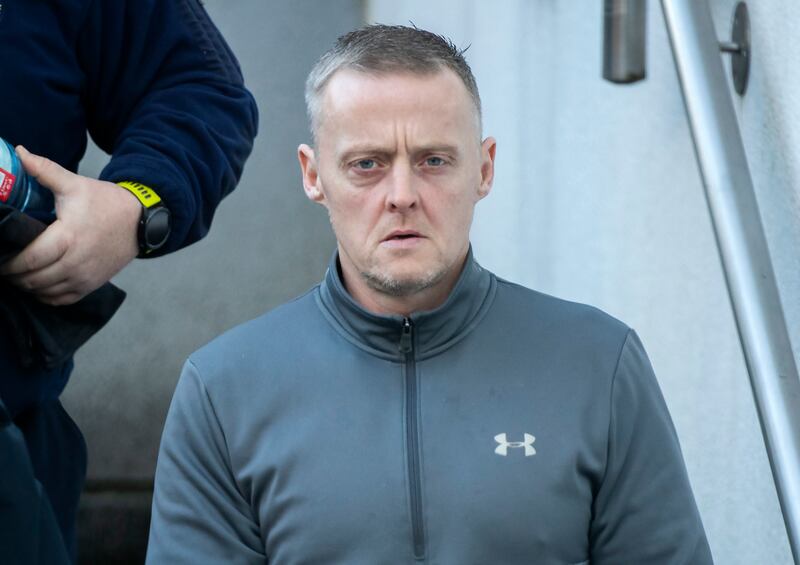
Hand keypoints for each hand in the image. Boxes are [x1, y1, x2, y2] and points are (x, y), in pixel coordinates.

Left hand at [0, 146, 139, 304]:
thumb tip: (19, 152)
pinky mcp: (92, 284)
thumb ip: (44, 170)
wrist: (140, 221)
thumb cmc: (107, 203)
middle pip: (34, 279)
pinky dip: (46, 296)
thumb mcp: (75, 184)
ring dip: (28, 286)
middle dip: (15, 275)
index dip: (9, 263)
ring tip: (19, 274)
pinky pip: (62, 299)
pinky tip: (39, 286)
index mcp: (68, 237)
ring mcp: (85, 276)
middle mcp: (76, 262)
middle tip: (5, 266)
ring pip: (46, 292)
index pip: (30, 259)